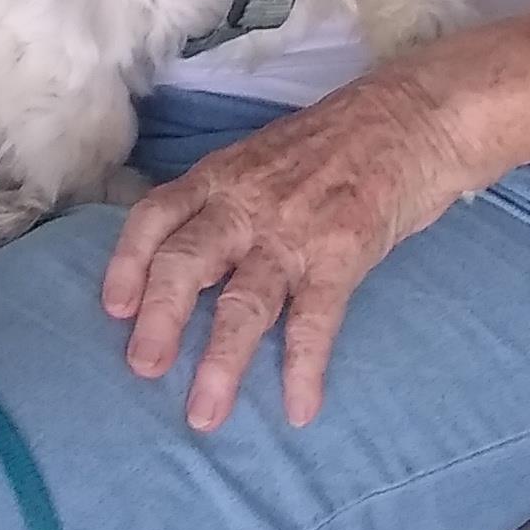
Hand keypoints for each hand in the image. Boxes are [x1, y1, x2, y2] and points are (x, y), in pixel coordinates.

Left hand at [99, 66, 485, 432]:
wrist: (416, 114)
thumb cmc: (340, 140)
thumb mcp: (265, 157)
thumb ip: (227, 200)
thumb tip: (190, 257)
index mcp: (222, 176)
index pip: (155, 215)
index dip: (127, 261)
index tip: (113, 308)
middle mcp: (247, 203)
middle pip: (185, 261)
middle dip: (159, 318)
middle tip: (143, 369)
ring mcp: (294, 230)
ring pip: (244, 301)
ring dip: (221, 361)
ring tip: (205, 414)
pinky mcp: (344, 252)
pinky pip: (316, 318)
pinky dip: (305, 367)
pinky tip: (300, 409)